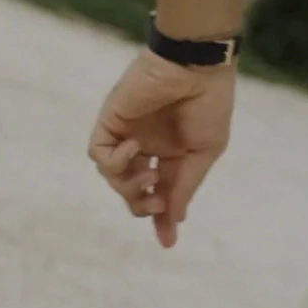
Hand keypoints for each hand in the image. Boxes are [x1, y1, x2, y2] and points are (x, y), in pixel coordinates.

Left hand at [88, 49, 234, 248]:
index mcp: (171, 152)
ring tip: (150, 175)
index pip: (160, 192)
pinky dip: (114, 160)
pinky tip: (136, 150)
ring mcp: (127, 132)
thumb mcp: (204, 151)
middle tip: (158, 205)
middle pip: (131, 190)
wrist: (196, 65)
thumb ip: (185, 184)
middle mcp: (147, 145)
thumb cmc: (208, 103)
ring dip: (129, 187)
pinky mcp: (111, 119)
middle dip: (142, 207)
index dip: (162, 219)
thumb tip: (175, 216)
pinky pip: (98, 152)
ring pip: (112, 176)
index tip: (167, 242)